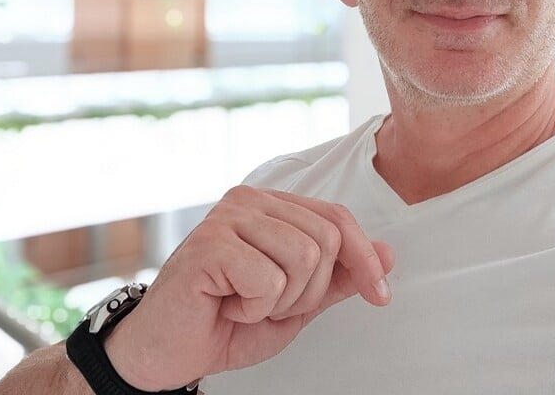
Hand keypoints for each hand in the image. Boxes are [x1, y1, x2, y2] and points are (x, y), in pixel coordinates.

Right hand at [103, 186, 394, 389]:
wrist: (167, 353)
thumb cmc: (223, 323)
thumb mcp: (297, 303)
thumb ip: (338, 278)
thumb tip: (388, 254)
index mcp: (271, 206)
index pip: (337, 218)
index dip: (365, 259)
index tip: (379, 295)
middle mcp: (249, 201)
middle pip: (326, 239)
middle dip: (309, 291)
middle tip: (269, 306)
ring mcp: (227, 218)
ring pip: (303, 258)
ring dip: (282, 301)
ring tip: (247, 304)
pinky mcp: (209, 243)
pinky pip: (269, 279)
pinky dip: (256, 308)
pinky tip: (227, 304)